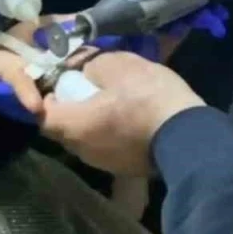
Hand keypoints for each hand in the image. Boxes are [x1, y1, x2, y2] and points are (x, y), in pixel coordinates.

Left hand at [41, 52, 204, 175]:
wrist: (188, 136)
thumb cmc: (147, 98)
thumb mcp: (120, 66)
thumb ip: (94, 65)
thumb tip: (86, 69)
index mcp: (75, 126)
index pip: (43, 116)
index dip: (48, 99)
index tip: (63, 84)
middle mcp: (83, 150)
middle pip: (64, 130)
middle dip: (72, 110)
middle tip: (90, 90)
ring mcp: (105, 164)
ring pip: (88, 141)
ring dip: (93, 123)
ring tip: (114, 104)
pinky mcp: (126, 169)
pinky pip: (109, 148)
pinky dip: (112, 134)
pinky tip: (132, 120)